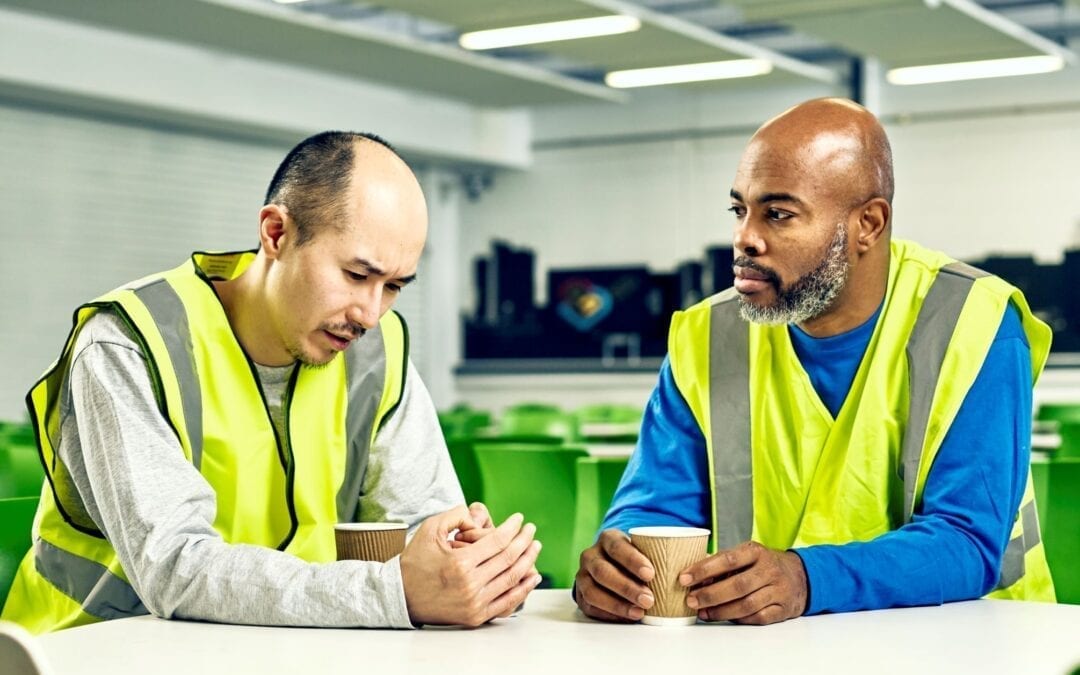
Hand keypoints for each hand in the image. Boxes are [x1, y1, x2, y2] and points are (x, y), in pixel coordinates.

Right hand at [400, 506, 542, 626]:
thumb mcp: (430, 529)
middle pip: (509, 559)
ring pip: (512, 579)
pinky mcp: (476, 616)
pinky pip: (507, 602)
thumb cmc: (416, 560)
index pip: (498, 542)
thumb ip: (455, 515)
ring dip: (529, 561)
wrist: (401, 596)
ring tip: (535, 547)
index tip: (520, 519)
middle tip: (532, 530)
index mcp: (460, 563)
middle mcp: (470, 585)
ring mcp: (474, 603)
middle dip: (525, 541)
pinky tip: (533, 575)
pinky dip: (524, 588)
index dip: (513, 528)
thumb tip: (476, 514)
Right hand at [573, 529, 655, 621]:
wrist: (612, 564)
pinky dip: (610, 613)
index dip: (632, 560)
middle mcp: (591, 555)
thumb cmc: (635, 557)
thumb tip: (695, 564)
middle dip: (627, 587)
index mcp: (608, 539)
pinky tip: (627, 617)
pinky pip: (591, 606)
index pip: (617, 546)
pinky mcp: (581, 594)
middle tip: (649, 599)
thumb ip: (662, 554)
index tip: (651, 573)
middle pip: (603, 571)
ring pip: (594, 591)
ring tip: (639, 613)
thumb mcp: (644, 548)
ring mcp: (583, 575)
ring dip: (617, 604)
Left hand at [679, 541, 806, 624]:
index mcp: (756, 552)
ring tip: (702, 612)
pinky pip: (758, 618)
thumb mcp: (747, 556)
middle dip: (710, 595)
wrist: (802, 576)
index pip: (728, 559)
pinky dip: (738, 619)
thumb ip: (723, 564)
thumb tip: (694, 578)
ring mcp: (779, 590)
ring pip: (747, 605)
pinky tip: (724, 617)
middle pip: (737, 586)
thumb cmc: (764, 565)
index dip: (703, 569)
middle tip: (691, 600)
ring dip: (721, 611)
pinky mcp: (783, 609)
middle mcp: (769, 570)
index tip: (684, 578)